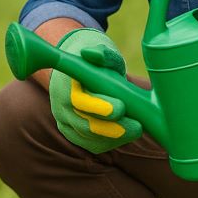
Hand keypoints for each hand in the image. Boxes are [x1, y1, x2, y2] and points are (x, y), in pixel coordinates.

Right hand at [48, 29, 141, 153]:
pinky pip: (91, 144)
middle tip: (137, 126)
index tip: (121, 108)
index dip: (99, 106)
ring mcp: (65, 121)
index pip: (79, 100)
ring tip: (136, 129)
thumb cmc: (97, 62)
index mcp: (65, 83)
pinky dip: (110, 142)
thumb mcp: (102, 53)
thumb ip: (101, 53)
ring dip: (114, 137)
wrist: (81, 72)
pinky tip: (126, 135)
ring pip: (88, 137)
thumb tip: (91, 53)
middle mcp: (61, 105)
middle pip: (84, 123)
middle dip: (111, 128)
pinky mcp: (73, 134)